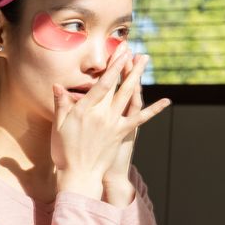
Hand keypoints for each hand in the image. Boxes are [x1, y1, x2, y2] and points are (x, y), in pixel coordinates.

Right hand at [51, 46, 169, 195]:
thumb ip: (61, 105)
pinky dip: (154, 109)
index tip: (118, 52)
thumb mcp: (58, 127)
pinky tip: (166, 101)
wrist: (79, 175)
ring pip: (129, 96)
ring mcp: (114, 124)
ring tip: (144, 60)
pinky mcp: (122, 134)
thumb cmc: (65, 152)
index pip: (101, 84)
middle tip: (131, 48)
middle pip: (117, 85)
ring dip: (138, 76)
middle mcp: (102, 115)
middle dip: (125, 65)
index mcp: (85, 111)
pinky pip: (140, 119)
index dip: (111, 66)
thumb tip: (57, 86)